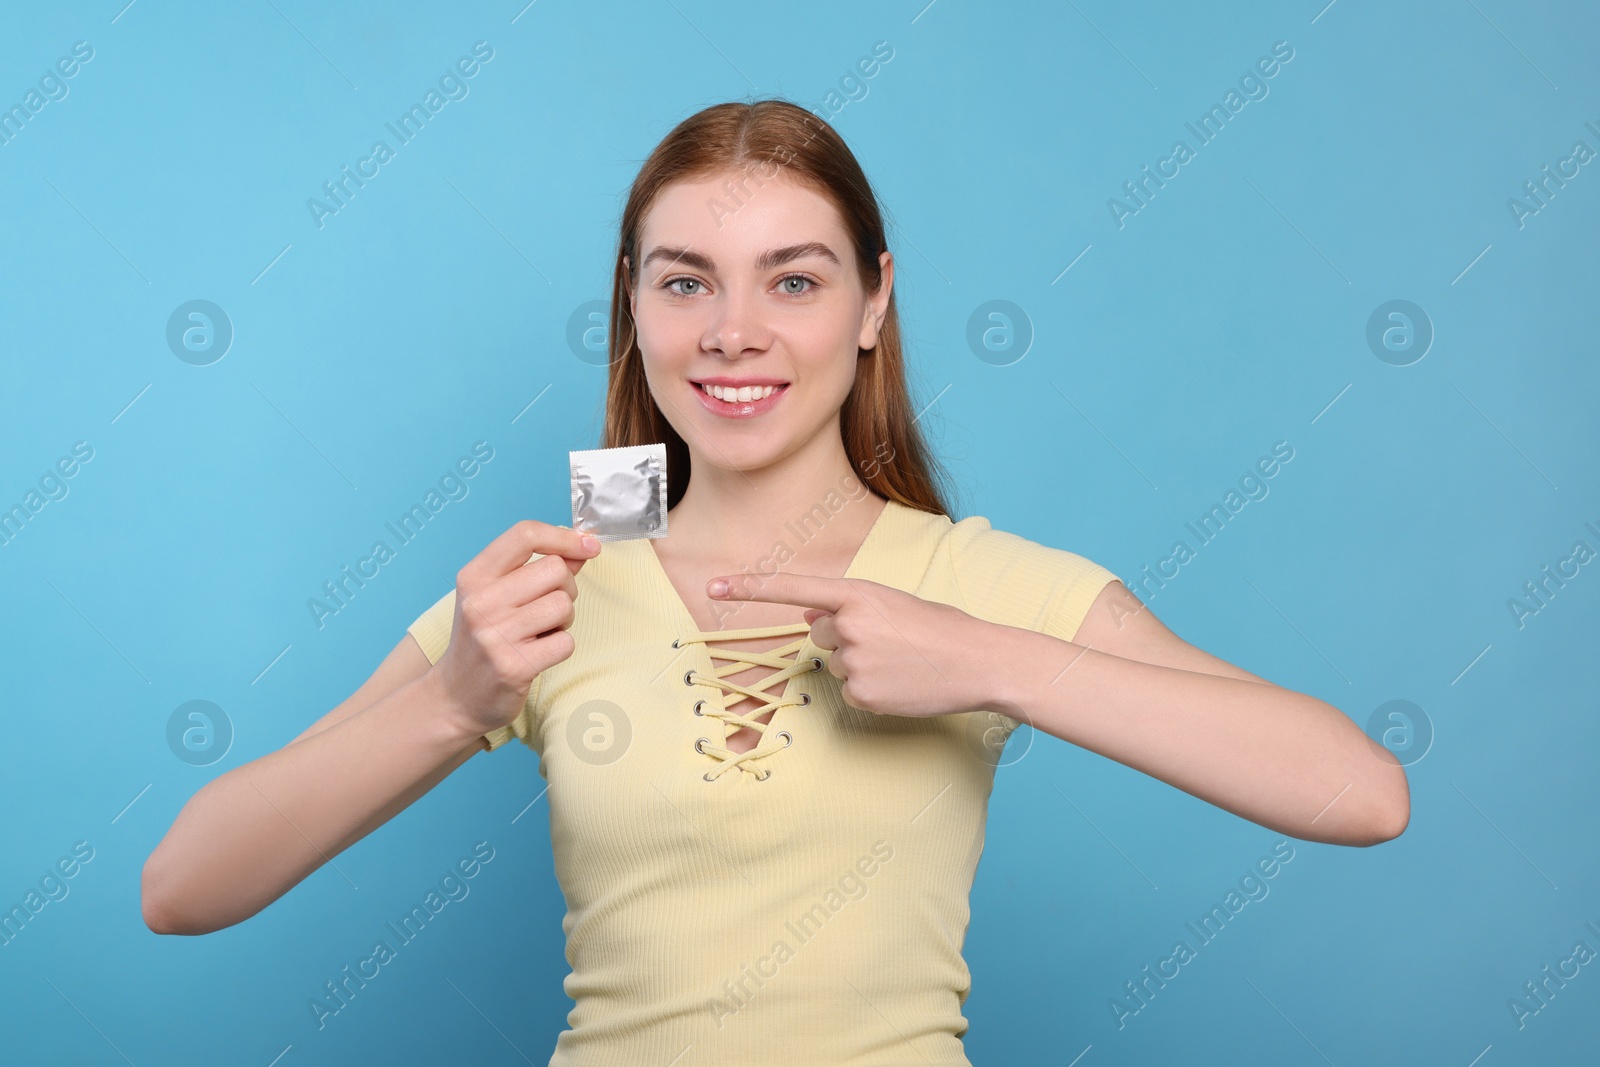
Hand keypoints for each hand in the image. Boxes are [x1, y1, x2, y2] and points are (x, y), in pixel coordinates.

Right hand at [435, 520, 600, 735]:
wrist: (454, 697)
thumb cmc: (483, 639)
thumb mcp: (497, 595)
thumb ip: (538, 567)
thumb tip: (583, 546)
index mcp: (474, 576)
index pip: (525, 534)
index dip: (564, 536)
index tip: (588, 545)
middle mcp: (481, 602)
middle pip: (555, 569)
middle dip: (566, 587)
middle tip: (548, 609)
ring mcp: (495, 635)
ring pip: (563, 605)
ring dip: (563, 620)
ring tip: (540, 632)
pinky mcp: (514, 666)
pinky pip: (566, 642)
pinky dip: (560, 647)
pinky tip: (539, 654)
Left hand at [707, 572, 999, 717]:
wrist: (979, 661)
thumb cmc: (940, 628)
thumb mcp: (893, 604)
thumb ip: (850, 608)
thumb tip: (810, 619)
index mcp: (858, 593)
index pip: (793, 588)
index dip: (749, 588)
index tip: (714, 586)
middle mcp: (849, 625)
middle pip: (820, 633)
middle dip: (845, 637)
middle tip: (890, 640)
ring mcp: (853, 662)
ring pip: (835, 664)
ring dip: (860, 664)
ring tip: (900, 661)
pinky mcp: (861, 694)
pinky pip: (851, 691)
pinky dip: (872, 689)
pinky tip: (900, 683)